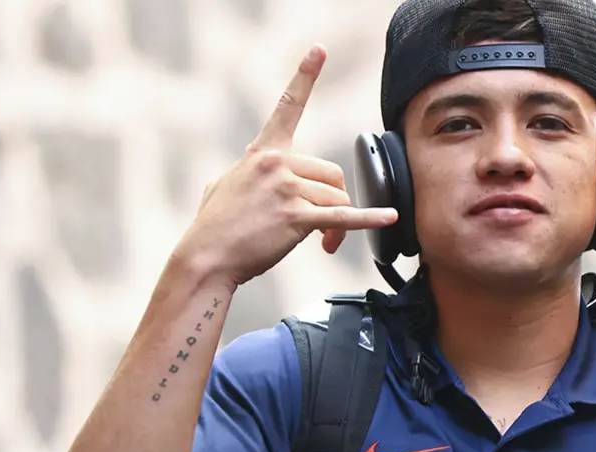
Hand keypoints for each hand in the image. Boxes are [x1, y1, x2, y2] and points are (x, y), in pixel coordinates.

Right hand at [175, 45, 397, 289]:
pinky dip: (368, 220)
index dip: (304, 76)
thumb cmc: (214, 227)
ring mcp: (286, 188)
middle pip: (332, 174)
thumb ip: (249, 174)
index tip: (319, 50)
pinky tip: (388, 219)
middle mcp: (276, 164)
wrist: (206, 257)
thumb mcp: (225, 186)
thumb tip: (254, 178)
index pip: (288, 108)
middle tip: (325, 232)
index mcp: (263, 152)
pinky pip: (342, 216)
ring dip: (337, 227)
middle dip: (334, 201)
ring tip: (323, 245)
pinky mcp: (295, 217)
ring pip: (335, 199)